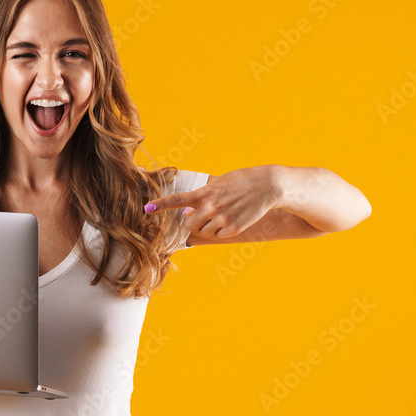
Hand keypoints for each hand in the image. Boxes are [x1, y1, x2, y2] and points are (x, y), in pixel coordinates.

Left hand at [144, 165, 282, 239]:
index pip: (178, 200)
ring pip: (204, 231)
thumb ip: (202, 197)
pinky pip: (218, 235)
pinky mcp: (233, 228)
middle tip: (205, 214)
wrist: (268, 186)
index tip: (147, 208)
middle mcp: (211, 207)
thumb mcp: (220, 183)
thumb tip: (189, 213)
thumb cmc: (242, 181)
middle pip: (189, 224)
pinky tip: (232, 218)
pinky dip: (221, 230)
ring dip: (208, 226)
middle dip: (194, 222)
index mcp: (205, 192)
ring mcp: (222, 219)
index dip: (161, 205)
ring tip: (223, 213)